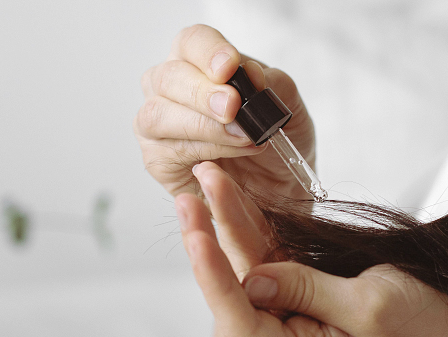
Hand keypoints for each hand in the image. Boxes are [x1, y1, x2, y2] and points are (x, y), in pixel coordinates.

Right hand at [136, 24, 314, 200]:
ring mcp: (158, 125)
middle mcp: (170, 89)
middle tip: (232, 107)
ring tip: (242, 138)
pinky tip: (227, 158)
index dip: (208, 51)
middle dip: (202, 92)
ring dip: (202, 126)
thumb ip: (274, 84)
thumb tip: (252, 74)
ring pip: (158, 115)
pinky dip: (200, 153)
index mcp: (199, 63)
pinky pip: (166, 151)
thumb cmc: (277, 137)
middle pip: (168, 76)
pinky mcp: (159, 160)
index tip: (229, 67)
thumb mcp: (289, 106)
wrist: (282, 182)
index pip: (192, 42)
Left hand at [178, 162, 447, 336]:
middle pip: (237, 289)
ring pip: (250, 266)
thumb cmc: (424, 329)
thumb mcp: (375, 307)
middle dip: (213, 238)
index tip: (196, 236)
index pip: (242, 322)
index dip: (214, 278)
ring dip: (230, 223)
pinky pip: (272, 257)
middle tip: (190, 193)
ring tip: (209, 177)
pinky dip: (256, 224)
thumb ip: (312, 291)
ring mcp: (294, 315)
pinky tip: (235, 195)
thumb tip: (254, 277)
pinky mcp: (304, 290)